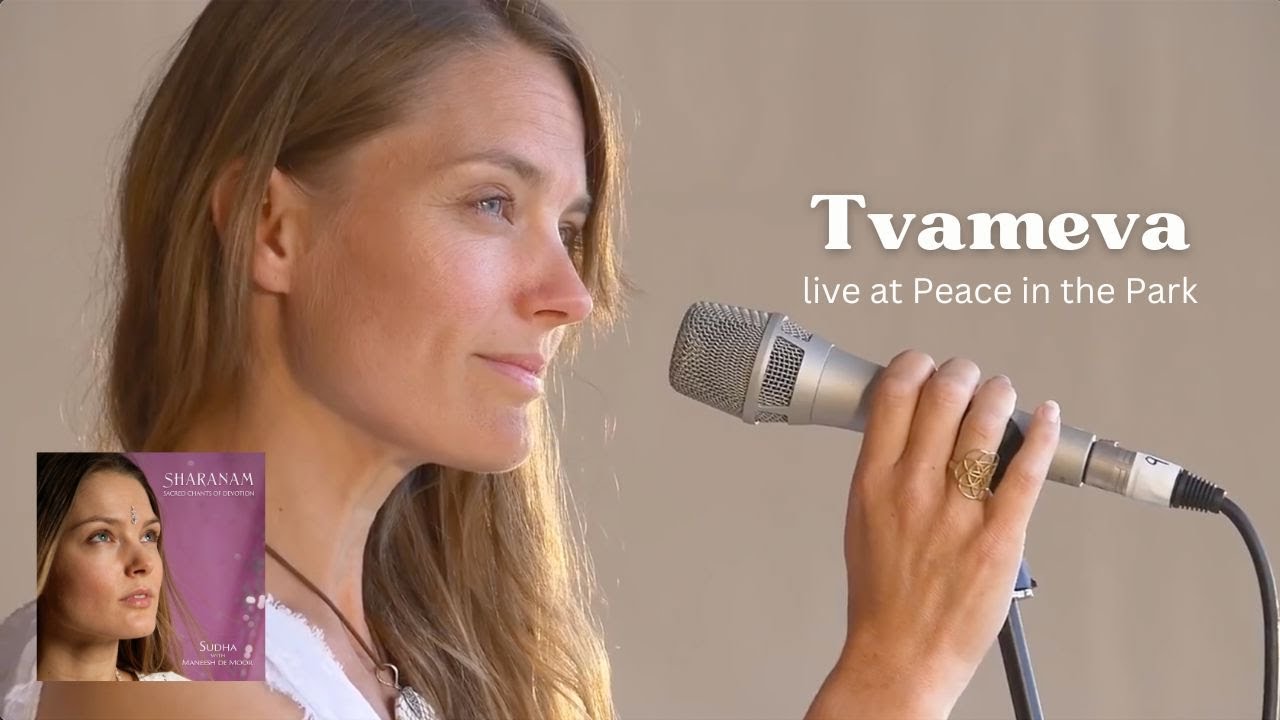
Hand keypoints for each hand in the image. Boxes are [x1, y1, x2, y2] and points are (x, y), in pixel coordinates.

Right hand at [806, 351, 1060, 718]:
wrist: (901, 654)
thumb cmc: (881, 597)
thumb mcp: (861, 519)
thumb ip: (882, 471)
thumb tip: (903, 430)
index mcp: (873, 481)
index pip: (893, 394)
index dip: (914, 366)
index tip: (924, 367)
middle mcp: (914, 488)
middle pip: (943, 395)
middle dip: (961, 373)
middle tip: (968, 377)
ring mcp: (958, 511)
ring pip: (986, 422)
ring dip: (1000, 394)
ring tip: (1003, 393)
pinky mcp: (999, 536)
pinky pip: (1027, 470)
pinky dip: (1041, 434)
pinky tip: (1045, 418)